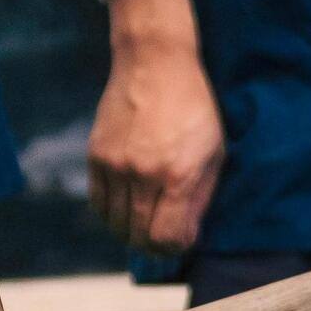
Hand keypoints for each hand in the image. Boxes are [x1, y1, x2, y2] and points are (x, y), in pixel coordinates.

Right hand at [87, 0, 223, 253]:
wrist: (155, 62)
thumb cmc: (194, 107)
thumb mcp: (214, 151)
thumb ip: (200, 197)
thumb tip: (185, 236)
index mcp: (177, 174)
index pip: (165, 238)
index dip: (174, 248)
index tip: (181, 240)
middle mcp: (143, 174)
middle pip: (138, 236)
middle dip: (153, 246)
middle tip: (163, 238)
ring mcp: (115, 166)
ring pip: (115, 224)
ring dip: (131, 231)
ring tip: (145, 222)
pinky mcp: (96, 156)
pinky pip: (98, 203)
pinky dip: (111, 213)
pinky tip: (126, 206)